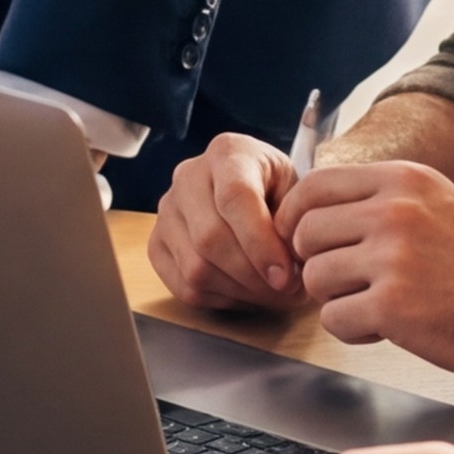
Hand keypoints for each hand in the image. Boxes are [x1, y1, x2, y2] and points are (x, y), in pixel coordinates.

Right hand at [149, 134, 306, 306]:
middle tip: (286, 291)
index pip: (234, 197)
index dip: (260, 243)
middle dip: (253, 276)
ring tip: (270, 293)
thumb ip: (293, 224)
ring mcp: (167, 211)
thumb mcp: (296, 193)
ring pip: (195, 268)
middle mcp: (188, 177)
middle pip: (210, 238)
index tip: (286, 276)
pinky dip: (220, 299)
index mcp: (227, 153)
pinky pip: (183, 287)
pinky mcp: (157, 244)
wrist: (254, 191)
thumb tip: (286, 269)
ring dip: (239, 292)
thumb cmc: (279, 192)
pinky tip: (244, 292)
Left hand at [285, 159, 453, 380]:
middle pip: (304, 232)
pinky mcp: (393, 305)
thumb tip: (316, 213)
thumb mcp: (441, 207)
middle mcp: (395, 209)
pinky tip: (388, 328)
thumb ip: (385, 202)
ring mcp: (393, 256)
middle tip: (352, 284)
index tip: (307, 244)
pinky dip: (353, 331)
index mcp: (405, 180)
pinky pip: (333, 318)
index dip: (298, 219)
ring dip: (337, 299)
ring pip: (314, 276)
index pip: (314, 185)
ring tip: (380, 306)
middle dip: (318, 263)